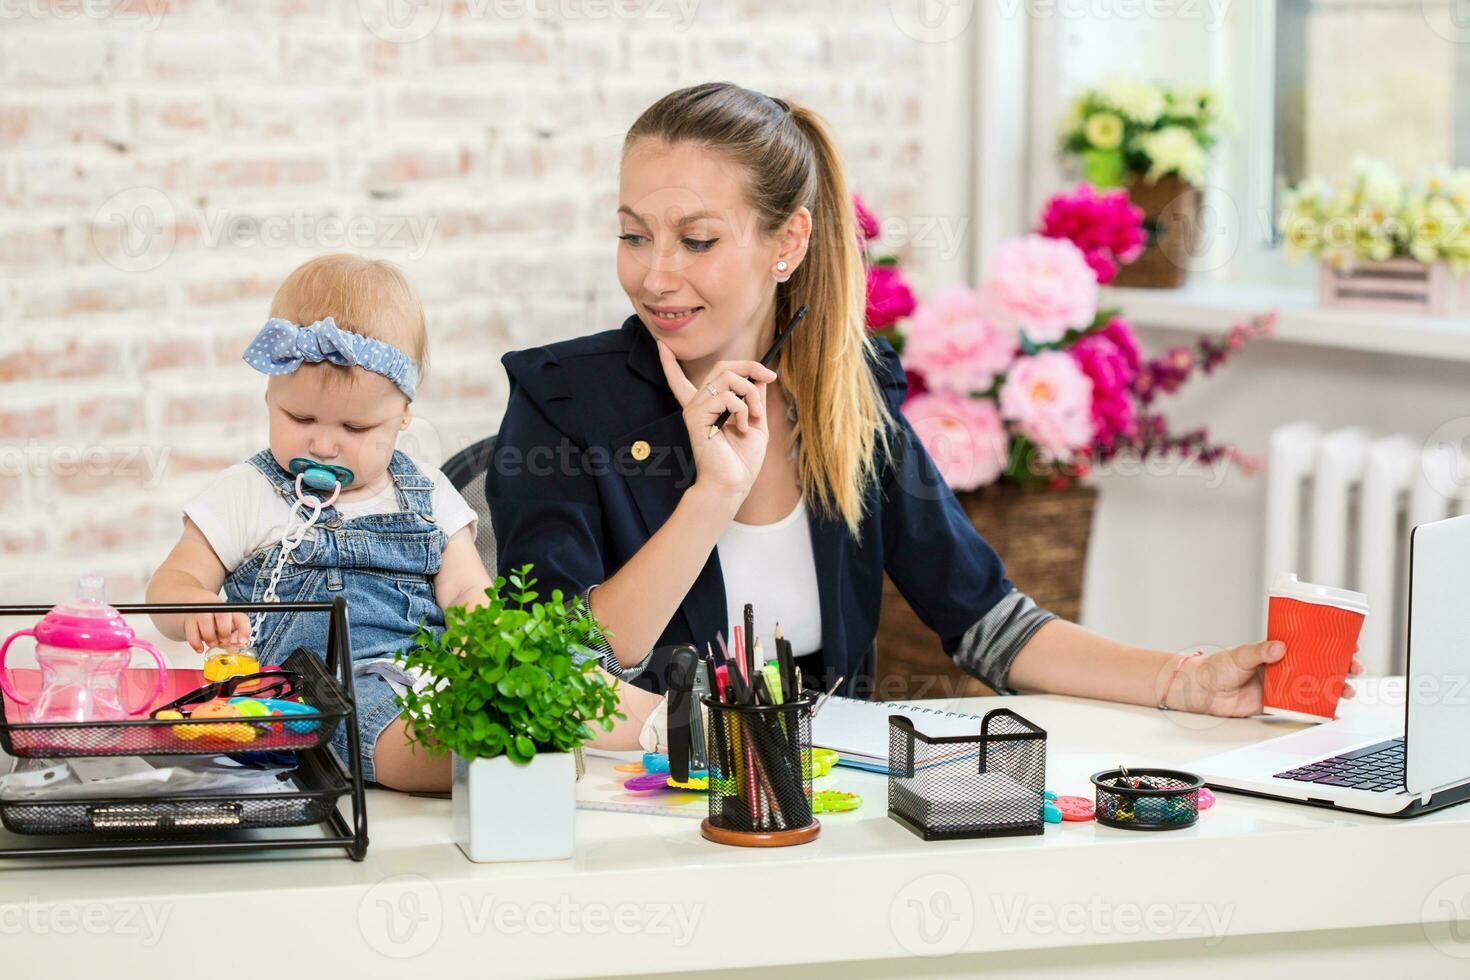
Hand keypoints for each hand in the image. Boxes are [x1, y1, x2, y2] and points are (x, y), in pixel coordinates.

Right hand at [185, 611, 251, 653]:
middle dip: (224, 633)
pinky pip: (191, 633)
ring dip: (210, 638)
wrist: (192, 605)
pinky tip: (200, 648)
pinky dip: (197, 644)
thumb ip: (236, 632)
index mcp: (228, 609)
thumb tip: (238, 644)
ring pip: (205, 622)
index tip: (242, 641)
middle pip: (222, 615)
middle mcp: (214, 607)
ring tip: (212, 642)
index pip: (240, 617)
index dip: (243, 630)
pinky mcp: (187, 621)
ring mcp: (199, 612)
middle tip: (224, 641)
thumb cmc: (213, 617)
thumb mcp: (228, 622)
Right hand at [656, 340, 775, 501]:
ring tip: (755, 415)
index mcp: (706, 407)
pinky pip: (726, 396)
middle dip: (750, 366)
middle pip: (722, 367)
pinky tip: (742, 427)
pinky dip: (742, 409)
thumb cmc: (742, 460)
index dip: (670, 364)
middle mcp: (696, 405)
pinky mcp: (696, 416)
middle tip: (769, 377)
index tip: (661, 346)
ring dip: (750, 392)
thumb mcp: (755, 421)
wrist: (732, 484)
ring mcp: (695, 409)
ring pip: (727, 376)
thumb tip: (759, 375)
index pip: (681, 380)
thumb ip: (754, 397)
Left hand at [1167, 641, 1364, 716]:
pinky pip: (1302, 707)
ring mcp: (1282, 686)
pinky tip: (1332, 712)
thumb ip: (1260, 651)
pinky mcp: (1277, 704)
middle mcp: (1283, 667)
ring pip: (1315, 686)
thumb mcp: (1239, 655)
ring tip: (1347, 691)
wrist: (1202, 692)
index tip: (1349, 643)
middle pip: (1319, 666)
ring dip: (1334, 688)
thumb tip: (1279, 647)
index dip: (1330, 644)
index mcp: (1276, 650)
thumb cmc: (1217, 667)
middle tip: (1354, 668)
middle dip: (1340, 667)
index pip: (1308, 644)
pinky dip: (1319, 710)